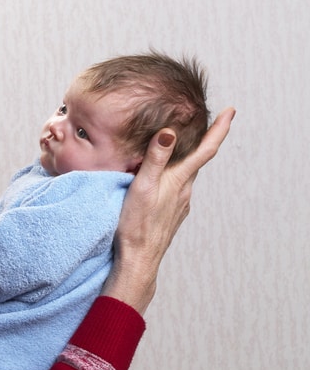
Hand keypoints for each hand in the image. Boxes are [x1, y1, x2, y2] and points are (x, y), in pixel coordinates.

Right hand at [101, 107, 235, 314]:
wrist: (139, 258)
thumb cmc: (137, 224)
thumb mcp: (142, 186)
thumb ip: (156, 159)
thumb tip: (169, 132)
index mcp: (180, 180)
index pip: (205, 150)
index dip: (219, 129)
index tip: (230, 111)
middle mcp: (185, 191)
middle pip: (197, 160)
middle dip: (201, 140)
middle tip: (202, 121)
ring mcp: (180, 203)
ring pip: (185, 174)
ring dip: (185, 159)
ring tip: (177, 146)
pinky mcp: (172, 213)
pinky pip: (176, 187)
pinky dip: (174, 176)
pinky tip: (162, 178)